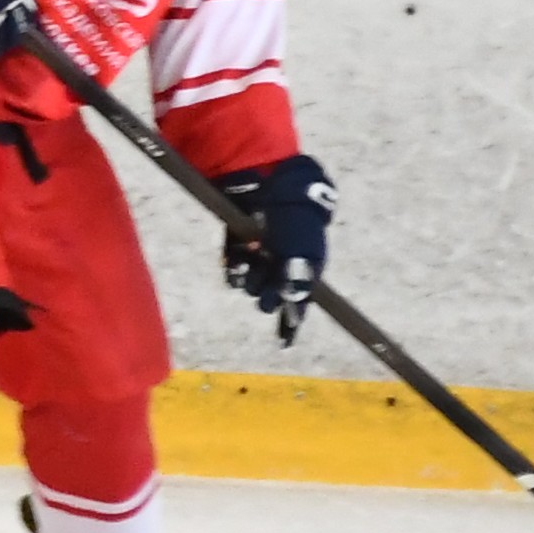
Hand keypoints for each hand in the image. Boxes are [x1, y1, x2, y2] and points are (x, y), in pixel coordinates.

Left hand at [214, 153, 333, 344]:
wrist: (272, 187)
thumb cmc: (295, 222)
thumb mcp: (302, 252)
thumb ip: (298, 281)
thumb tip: (293, 307)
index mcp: (302, 269)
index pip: (297, 305)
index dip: (290, 324)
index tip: (284, 344)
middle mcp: (280, 267)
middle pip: (267, 298)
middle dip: (265, 294)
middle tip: (266, 283)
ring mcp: (257, 259)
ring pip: (248, 285)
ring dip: (249, 279)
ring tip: (253, 260)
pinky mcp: (236, 249)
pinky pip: (231, 271)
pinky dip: (232, 269)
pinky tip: (237, 259)